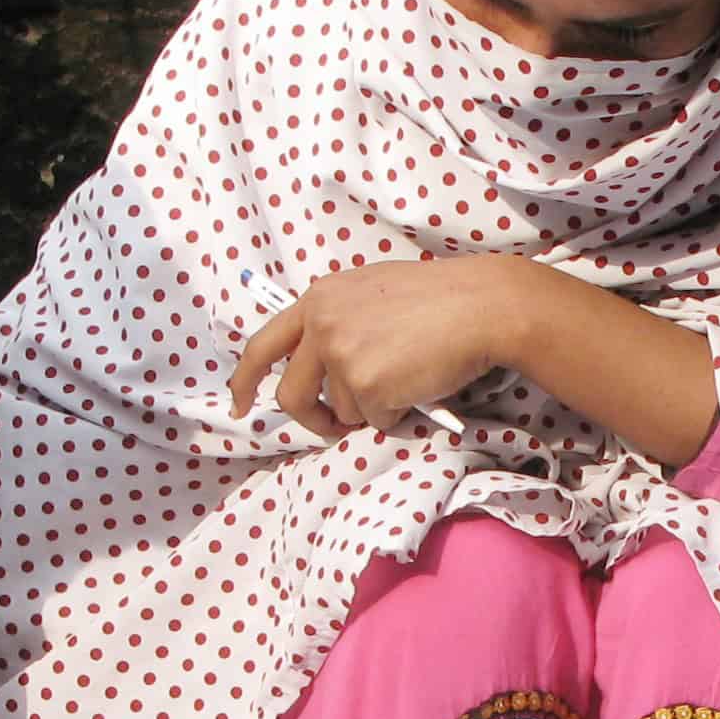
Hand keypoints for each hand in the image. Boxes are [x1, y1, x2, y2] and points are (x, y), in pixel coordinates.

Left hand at [230, 257, 533, 437]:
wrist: (478, 306)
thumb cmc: (437, 299)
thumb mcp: (370, 293)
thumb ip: (338, 320)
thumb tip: (325, 364)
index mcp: (318, 299)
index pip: (262, 346)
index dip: (245, 380)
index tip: (240, 404)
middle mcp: (321, 325)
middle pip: (292, 395)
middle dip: (312, 418)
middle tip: (332, 425)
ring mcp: (341, 355)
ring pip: (341, 411)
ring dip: (371, 409)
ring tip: (404, 379)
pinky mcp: (366, 385)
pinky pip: (374, 421)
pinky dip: (396, 414)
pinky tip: (418, 385)